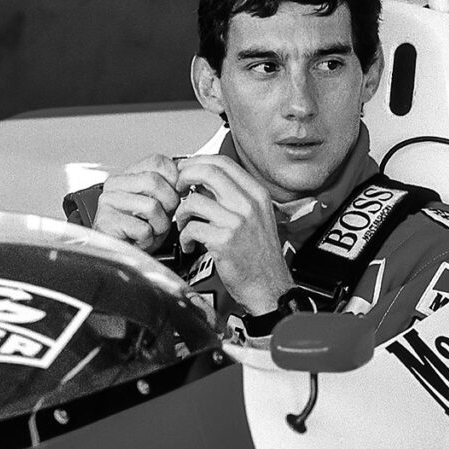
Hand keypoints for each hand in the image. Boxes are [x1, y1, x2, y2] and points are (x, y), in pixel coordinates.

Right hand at [93, 154, 179, 252]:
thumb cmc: (140, 229)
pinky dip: (148, 239)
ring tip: (151, 230)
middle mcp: (115, 185)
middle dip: (169, 203)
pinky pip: (142, 229)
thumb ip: (169, 185)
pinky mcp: (106, 222)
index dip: (174, 179)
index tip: (177, 193)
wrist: (123, 255)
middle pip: (154, 181)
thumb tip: (186, 176)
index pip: (157, 162)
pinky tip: (140, 240)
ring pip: (151, 206)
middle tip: (165, 216)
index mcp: (128, 175)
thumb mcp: (160, 202)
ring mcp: (108, 202)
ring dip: (159, 225)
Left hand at [174, 156, 291, 315]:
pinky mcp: (224, 241)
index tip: (185, 170)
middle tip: (178, 190)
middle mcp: (249, 204)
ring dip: (181, 214)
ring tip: (185, 226)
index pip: (223, 162)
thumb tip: (201, 182)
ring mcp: (237, 222)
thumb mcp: (255, 217)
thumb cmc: (259, 256)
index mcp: (256, 194)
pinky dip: (184, 237)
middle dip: (184, 177)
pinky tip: (191, 244)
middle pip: (207, 172)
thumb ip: (232, 197)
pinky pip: (191, 228)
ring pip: (193, 201)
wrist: (270, 287)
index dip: (197, 162)